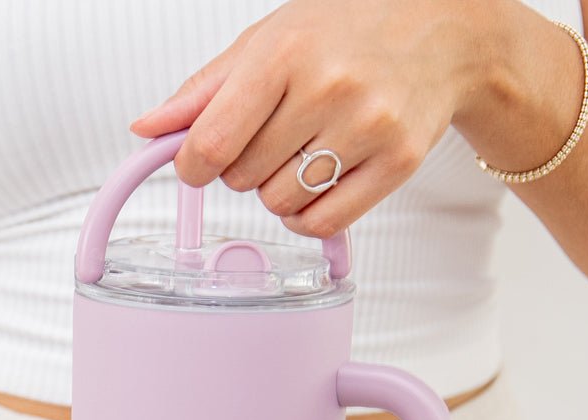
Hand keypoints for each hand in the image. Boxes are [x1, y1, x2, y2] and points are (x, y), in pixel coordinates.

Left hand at [130, 0, 491, 237]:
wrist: (439, 30)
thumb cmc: (346, 31)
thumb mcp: (267, 41)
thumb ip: (204, 91)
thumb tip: (149, 129)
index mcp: (285, 54)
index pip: (212, 142)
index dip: (192, 164)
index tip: (197, 162)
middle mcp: (329, 89)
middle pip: (244, 178)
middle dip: (243, 168)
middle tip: (270, 140)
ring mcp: (367, 128)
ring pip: (282, 204)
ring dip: (277, 191)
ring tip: (300, 155)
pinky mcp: (397, 163)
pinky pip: (324, 221)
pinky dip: (306, 215)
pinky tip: (315, 186)